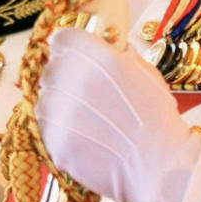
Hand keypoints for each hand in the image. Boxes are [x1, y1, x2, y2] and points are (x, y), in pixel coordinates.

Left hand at [36, 28, 200, 201]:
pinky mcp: (52, 140)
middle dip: (65, 77)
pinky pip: (46, 129)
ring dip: (60, 106)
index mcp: (94, 53)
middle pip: (50, 68)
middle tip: (88, 95)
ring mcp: (57, 110)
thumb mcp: (143, 71)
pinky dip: (62, 132)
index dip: (70, 48)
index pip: (61, 38)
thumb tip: (105, 46)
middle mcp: (70, 76)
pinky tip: (87, 139)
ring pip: (44, 100)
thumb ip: (117, 54)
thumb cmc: (156, 116)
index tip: (77, 58)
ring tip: (89, 121)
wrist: (156, 163)